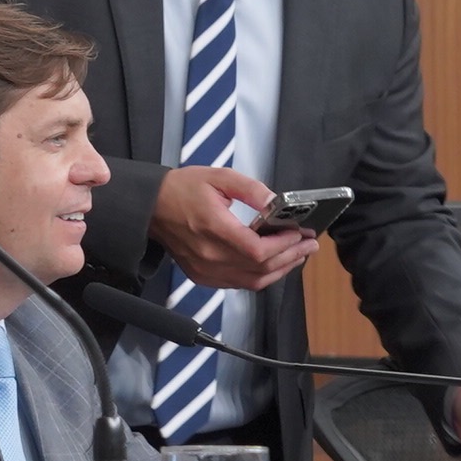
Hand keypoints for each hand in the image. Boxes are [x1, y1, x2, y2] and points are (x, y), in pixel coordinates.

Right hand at [148, 166, 319, 293]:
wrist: (152, 208)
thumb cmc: (182, 190)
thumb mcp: (219, 177)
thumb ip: (251, 190)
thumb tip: (276, 203)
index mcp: (214, 229)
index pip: (258, 250)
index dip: (284, 245)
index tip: (301, 234)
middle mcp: (210, 256)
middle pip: (261, 269)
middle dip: (291, 257)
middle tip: (309, 244)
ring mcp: (206, 270)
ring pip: (253, 281)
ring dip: (280, 270)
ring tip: (297, 255)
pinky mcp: (204, 277)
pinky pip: (240, 284)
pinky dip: (261, 277)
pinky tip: (273, 264)